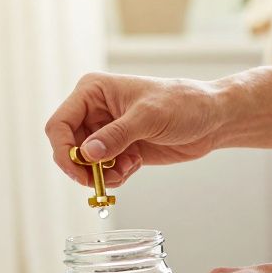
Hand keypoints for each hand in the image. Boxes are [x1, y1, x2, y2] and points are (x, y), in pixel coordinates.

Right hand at [44, 72, 225, 187]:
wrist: (212, 118)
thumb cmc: (183, 104)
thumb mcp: (149, 118)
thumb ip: (116, 136)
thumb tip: (87, 154)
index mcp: (93, 91)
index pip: (60, 124)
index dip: (63, 150)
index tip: (79, 172)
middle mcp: (94, 110)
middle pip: (68, 147)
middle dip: (84, 167)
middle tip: (102, 181)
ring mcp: (105, 131)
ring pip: (85, 163)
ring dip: (102, 174)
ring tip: (128, 168)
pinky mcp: (118, 148)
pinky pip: (103, 171)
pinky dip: (115, 176)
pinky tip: (135, 165)